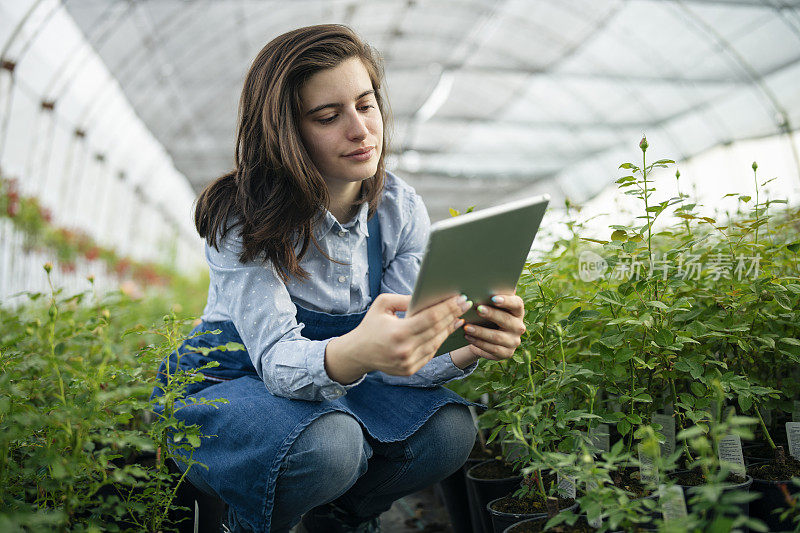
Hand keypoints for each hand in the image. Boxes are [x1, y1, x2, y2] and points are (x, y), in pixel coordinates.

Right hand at [325, 293, 472, 382]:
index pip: (431, 318)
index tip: (461, 298)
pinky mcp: (410, 370)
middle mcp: (405, 350)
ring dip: (449, 328)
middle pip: (437, 330)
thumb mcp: (382, 304)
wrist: (358, 353)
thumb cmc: (371, 325)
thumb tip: (427, 296)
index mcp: (398, 333)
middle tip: (466, 303)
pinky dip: (439, 340)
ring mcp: (408, 363)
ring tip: (458, 316)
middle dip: (454, 315)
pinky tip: (446, 330)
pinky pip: (430, 353)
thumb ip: (404, 299)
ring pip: (437, 343)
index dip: (448, 308)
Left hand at [461, 291, 524, 360]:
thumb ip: (489, 297)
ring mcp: (514, 341)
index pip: (517, 304)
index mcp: (518, 311)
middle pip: (506, 320)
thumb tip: (479, 285)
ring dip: (480, 332)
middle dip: (491, 315)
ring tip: (466, 327)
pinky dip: (479, 344)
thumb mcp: (489, 306)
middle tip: (477, 309)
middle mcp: (519, 326)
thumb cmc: (487, 315)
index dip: (506, 301)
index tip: (493, 298)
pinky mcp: (507, 353)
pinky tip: (468, 337)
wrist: (486, 336)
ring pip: (497, 337)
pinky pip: (492, 349)